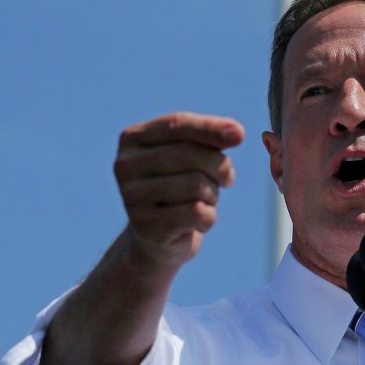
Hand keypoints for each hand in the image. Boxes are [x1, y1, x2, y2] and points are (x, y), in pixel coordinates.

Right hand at [114, 112, 243, 268]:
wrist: (159, 239)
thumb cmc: (180, 189)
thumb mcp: (193, 158)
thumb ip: (211, 141)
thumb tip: (236, 132)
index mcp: (132, 138)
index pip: (176, 124)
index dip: (210, 127)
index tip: (240, 135)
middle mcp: (124, 165)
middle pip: (190, 154)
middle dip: (219, 167)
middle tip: (225, 179)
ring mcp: (131, 196)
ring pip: (196, 184)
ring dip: (213, 195)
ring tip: (204, 202)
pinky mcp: (145, 226)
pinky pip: (196, 212)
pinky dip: (209, 217)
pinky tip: (199, 222)